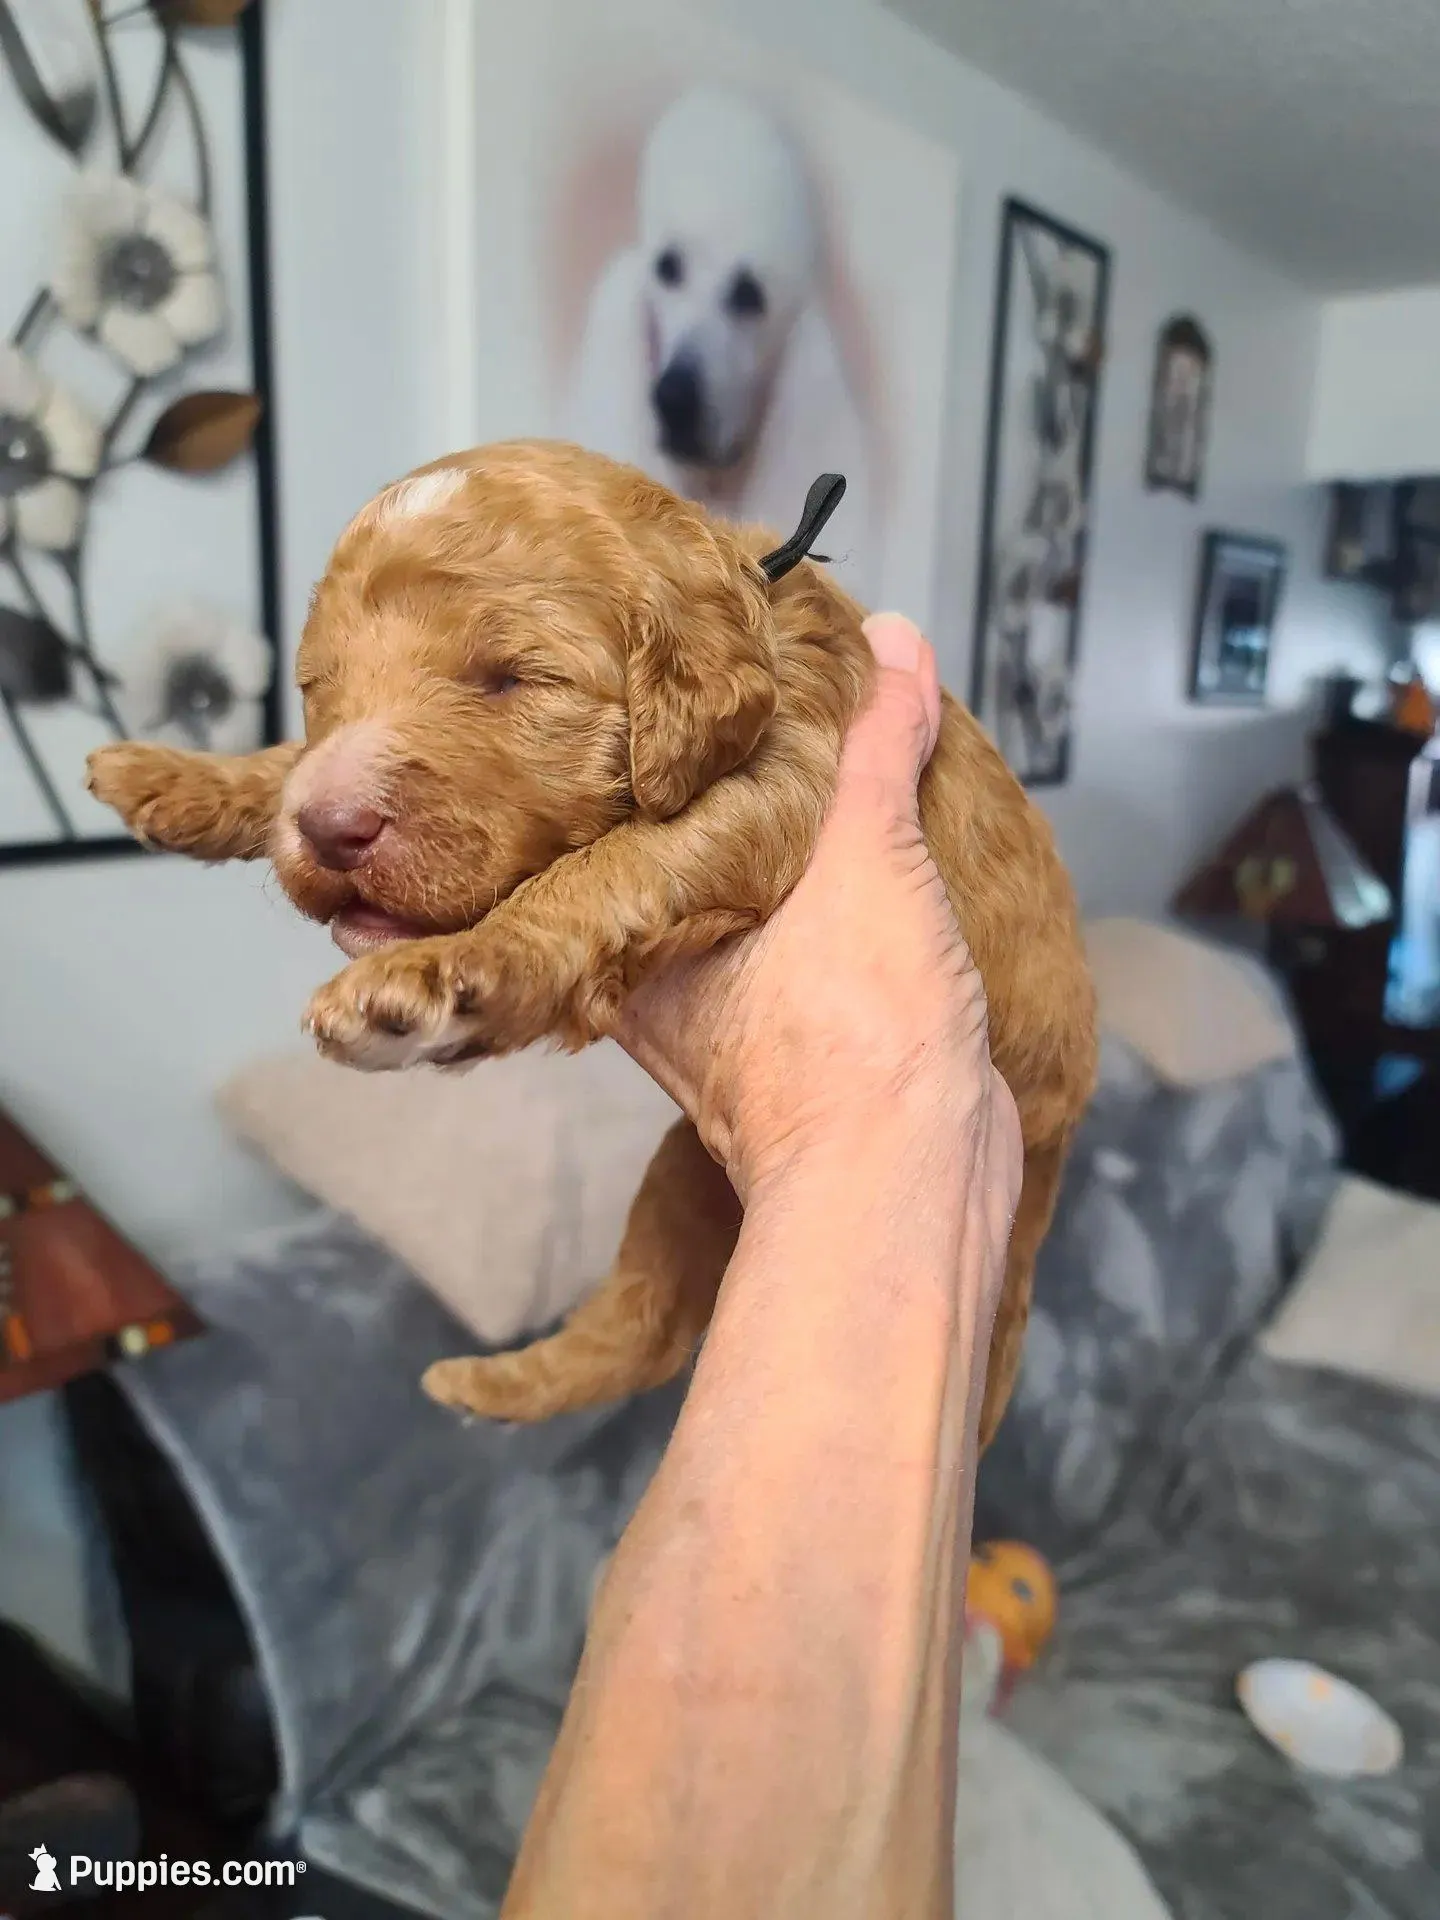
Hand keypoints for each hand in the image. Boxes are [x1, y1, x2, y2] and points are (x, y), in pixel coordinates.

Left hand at [616, 613, 1021, 1207]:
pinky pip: (814, 942)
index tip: (647, 693)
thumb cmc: (848, 1029)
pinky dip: (838, 898)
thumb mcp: (862, 853)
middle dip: (716, 794)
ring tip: (817, 756)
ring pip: (756, 904)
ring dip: (788, 849)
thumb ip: (872, 745)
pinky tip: (871, 849)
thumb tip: (896, 641)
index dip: (623, 760)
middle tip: (736, 703)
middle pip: (685, 860)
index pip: (606, 828)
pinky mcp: (814, 1038)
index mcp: (640, 934)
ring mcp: (740, 1014)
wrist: (913, 1174)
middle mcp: (670, 978)